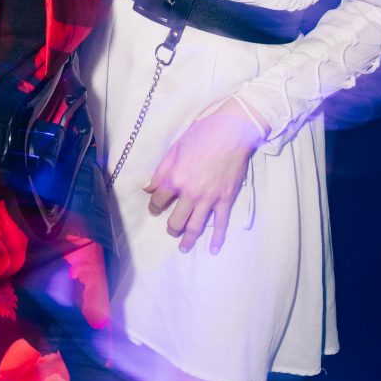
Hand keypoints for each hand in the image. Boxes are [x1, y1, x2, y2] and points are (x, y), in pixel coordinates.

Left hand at [144, 98, 263, 254]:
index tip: (155, 208)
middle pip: (176, 220)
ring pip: (196, 227)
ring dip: (188, 240)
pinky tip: (213, 249)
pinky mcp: (225, 199)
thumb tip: (149, 188)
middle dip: (171, 228)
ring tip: (184, 247)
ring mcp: (209, 198)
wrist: (232, 132)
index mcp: (175, 179)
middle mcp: (190, 193)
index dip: (154, 206)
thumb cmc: (202, 135)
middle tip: (171, 229)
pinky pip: (221, 223)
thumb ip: (161, 171)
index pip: (158, 201)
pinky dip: (218, 238)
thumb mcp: (175, 148)